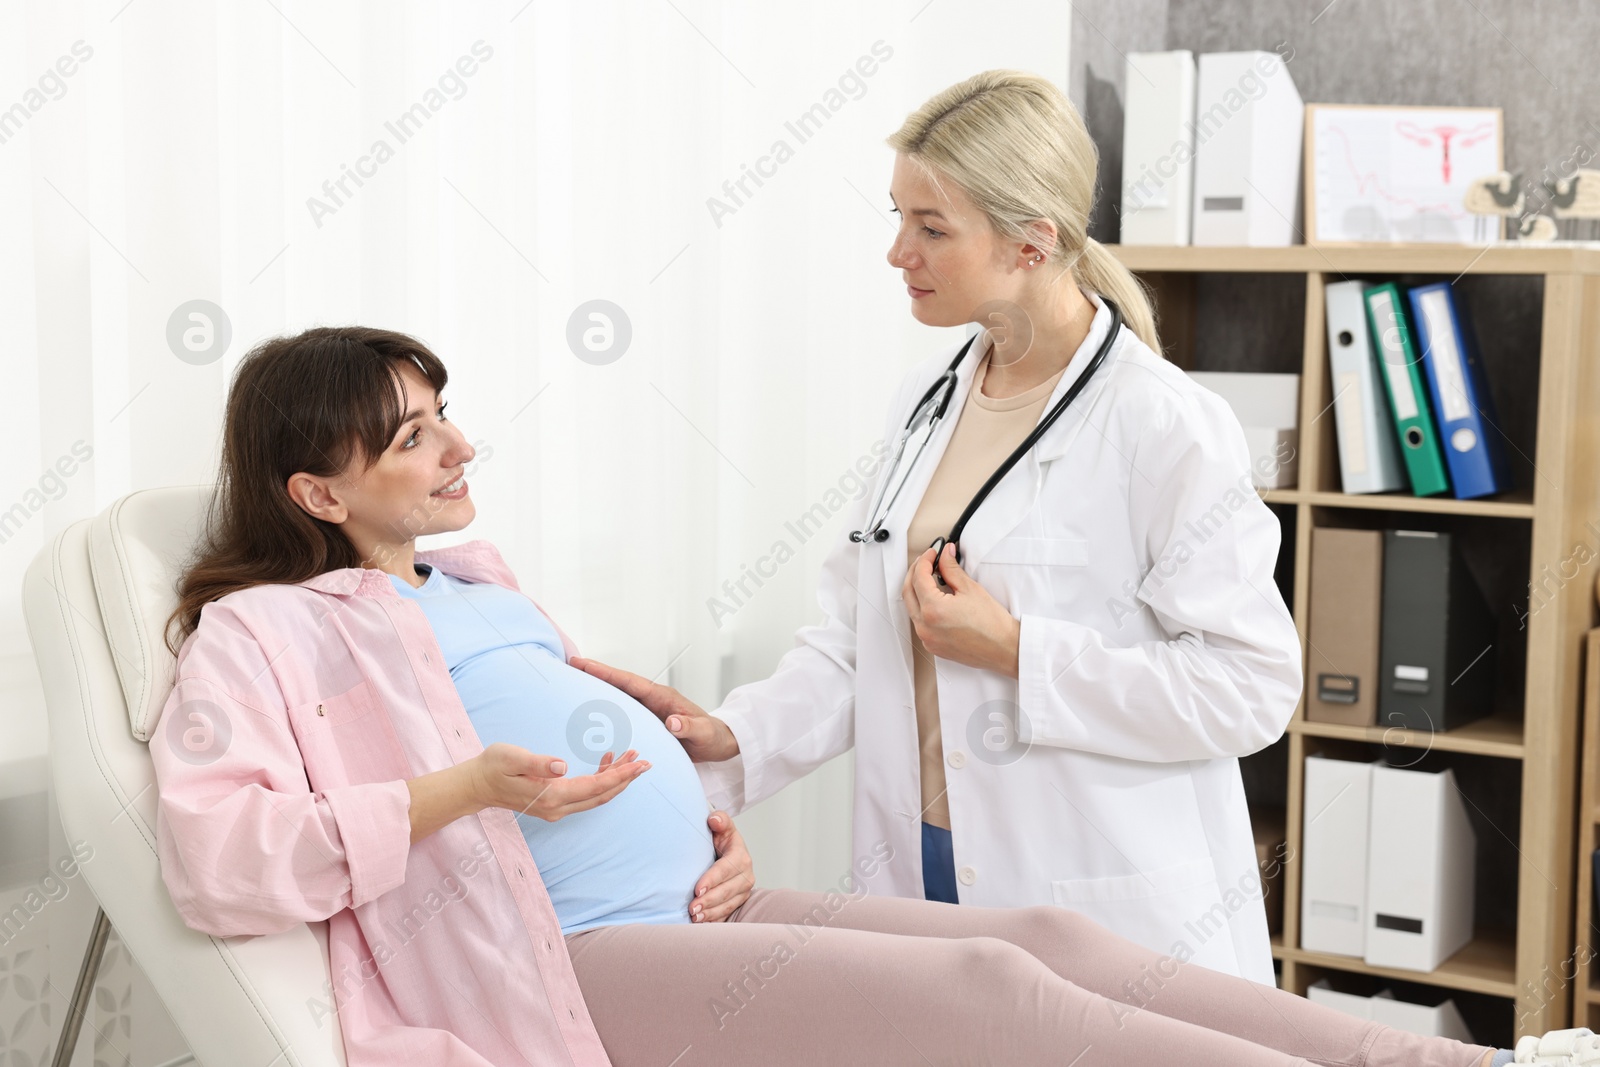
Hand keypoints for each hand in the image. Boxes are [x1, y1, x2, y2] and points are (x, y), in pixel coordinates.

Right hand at [470, 742, 648, 821]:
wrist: (477, 785)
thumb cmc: (493, 766)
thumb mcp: (511, 758)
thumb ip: (537, 762)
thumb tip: (562, 766)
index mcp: (551, 795)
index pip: (595, 787)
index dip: (620, 775)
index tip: (640, 764)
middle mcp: (558, 807)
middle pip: (602, 795)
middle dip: (625, 778)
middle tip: (645, 761)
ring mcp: (557, 808)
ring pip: (595, 795)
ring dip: (615, 778)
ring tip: (631, 757)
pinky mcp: (555, 803)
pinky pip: (585, 794)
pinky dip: (600, 779)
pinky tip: (606, 761)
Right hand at [570, 657, 739, 762]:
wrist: (719, 744)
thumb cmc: (713, 737)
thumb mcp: (704, 734)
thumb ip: (689, 727)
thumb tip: (672, 721)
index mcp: (662, 698)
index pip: (629, 682)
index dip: (605, 673)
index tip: (583, 663)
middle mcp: (652, 700)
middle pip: (618, 684)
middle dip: (594, 674)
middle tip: (568, 665)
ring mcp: (649, 710)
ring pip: (618, 697)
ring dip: (597, 690)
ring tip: (572, 684)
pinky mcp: (648, 722)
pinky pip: (623, 713)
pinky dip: (607, 709)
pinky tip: (591, 713)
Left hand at [690, 810, 754, 922]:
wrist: (728, 852)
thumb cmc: (722, 840)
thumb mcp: (722, 827)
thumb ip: (720, 820)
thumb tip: (714, 819)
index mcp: (740, 857)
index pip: (726, 869)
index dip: (712, 880)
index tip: (697, 889)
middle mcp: (745, 876)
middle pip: (727, 891)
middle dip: (709, 901)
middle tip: (692, 908)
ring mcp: (743, 892)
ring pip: (728, 905)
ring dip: (711, 913)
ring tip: (695, 918)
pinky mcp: (737, 902)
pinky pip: (727, 914)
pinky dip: (715, 920)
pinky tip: (702, 924)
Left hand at [902, 543, 1021, 676]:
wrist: (1003, 648)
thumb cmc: (992, 624)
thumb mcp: (970, 589)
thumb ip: (951, 568)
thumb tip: (945, 555)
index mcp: (933, 610)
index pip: (919, 577)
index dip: (925, 560)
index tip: (933, 553)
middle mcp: (925, 627)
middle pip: (908, 591)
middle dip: (916, 572)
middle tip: (927, 561)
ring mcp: (927, 638)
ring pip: (911, 607)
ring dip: (916, 589)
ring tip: (929, 576)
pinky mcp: (932, 645)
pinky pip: (919, 622)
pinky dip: (922, 606)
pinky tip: (932, 598)